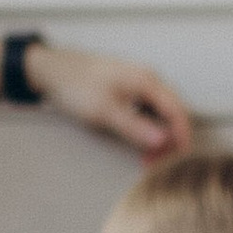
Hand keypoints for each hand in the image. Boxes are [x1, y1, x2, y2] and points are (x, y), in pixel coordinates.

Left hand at [26, 42, 191, 157]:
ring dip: (157, 135)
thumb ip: (135, 127)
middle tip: (159, 163)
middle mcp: (147, 79)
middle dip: (169, 139)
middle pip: (171, 112)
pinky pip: (146, 109)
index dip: (181, 136)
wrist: (50, 69)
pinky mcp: (126, 88)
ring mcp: (137, 82)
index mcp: (147, 81)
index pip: (177, 111)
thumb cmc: (75, 85)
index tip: (179, 159)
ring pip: (158, 112)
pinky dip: (146, 127)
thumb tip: (162, 141)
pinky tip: (139, 141)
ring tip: (148, 157)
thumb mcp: (105, 111)